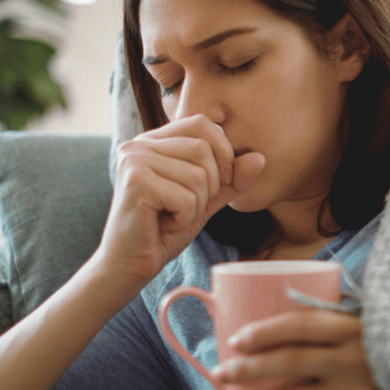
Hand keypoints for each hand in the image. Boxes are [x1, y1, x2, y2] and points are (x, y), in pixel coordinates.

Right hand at [97, 115, 264, 289]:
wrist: (130, 264)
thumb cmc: (165, 229)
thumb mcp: (206, 199)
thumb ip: (231, 179)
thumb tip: (260, 158)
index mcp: (154, 141)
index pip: (203, 124)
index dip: (222, 152)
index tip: (214, 183)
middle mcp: (139, 144)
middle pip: (204, 149)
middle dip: (209, 186)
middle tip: (185, 207)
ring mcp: (134, 160)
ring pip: (198, 175)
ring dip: (196, 206)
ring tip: (172, 216)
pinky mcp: (135, 182)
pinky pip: (186, 198)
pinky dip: (184, 218)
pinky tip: (163, 225)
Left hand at [213, 310, 389, 389]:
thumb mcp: (373, 325)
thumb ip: (339, 317)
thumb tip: (287, 301)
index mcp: (354, 329)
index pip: (300, 324)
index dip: (264, 331)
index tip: (236, 339)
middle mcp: (353, 360)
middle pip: (288, 363)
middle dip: (247, 369)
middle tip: (220, 373)